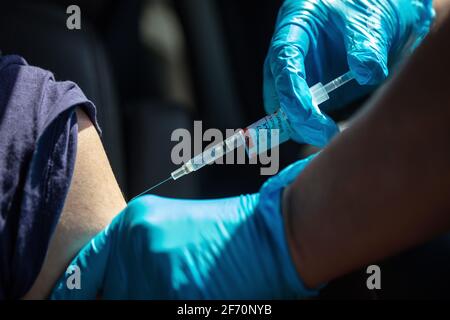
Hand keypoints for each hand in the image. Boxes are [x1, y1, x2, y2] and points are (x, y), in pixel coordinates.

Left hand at [50, 157, 317, 298]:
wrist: (268, 234)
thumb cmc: (224, 233)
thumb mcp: (171, 229)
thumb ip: (136, 253)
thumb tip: (111, 285)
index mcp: (134, 222)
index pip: (85, 268)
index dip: (76, 291)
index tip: (72, 301)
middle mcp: (136, 243)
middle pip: (110, 294)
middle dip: (128, 295)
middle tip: (159, 287)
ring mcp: (152, 271)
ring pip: (131, 303)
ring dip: (153, 299)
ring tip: (187, 285)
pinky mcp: (173, 296)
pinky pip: (155, 307)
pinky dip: (177, 305)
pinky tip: (196, 293)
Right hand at [264, 0, 433, 145]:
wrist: (381, 12)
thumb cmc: (369, 6)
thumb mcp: (371, 20)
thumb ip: (368, 45)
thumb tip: (366, 74)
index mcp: (296, 25)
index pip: (283, 60)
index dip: (290, 89)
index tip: (307, 114)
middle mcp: (290, 52)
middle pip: (277, 89)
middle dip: (295, 116)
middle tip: (324, 133)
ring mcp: (299, 73)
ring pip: (285, 107)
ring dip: (302, 125)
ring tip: (329, 134)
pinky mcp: (310, 89)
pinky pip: (301, 114)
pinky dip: (311, 127)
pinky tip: (329, 132)